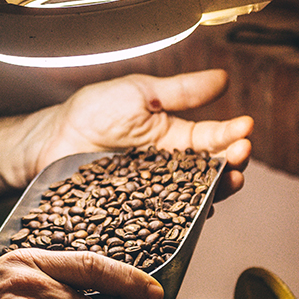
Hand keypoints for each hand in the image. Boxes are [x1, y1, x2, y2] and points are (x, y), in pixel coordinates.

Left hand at [29, 69, 251, 199]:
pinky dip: (183, 218)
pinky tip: (196, 213)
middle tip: (240, 156)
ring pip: (195, 198)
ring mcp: (156, 194)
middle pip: (212, 173)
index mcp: (176, 138)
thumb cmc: (93, 112)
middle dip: (232, 164)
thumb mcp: (140, 93)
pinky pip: (165, 220)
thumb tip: (223, 78)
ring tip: (229, 182)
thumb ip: (182, 91)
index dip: (232, 133)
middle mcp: (171, 169)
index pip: (213, 138)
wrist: (52, 138)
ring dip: (217, 192)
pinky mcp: (137, 213)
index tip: (245, 127)